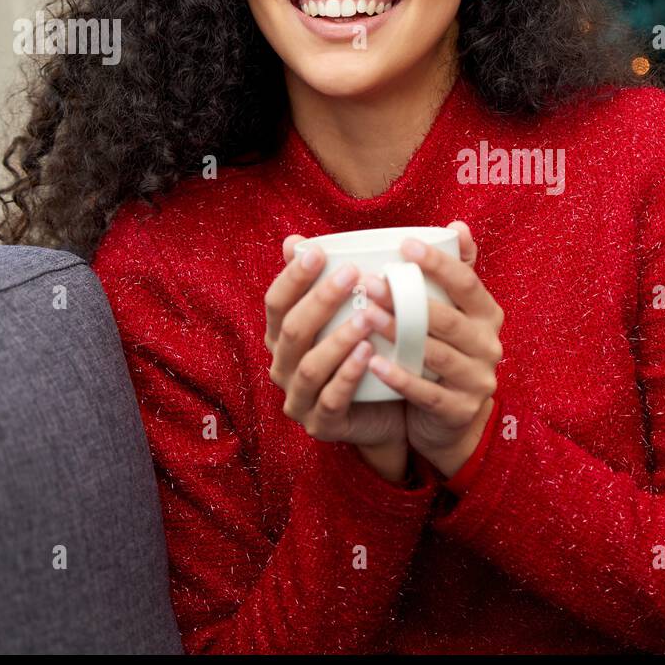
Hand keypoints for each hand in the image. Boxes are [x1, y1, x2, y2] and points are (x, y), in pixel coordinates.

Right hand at [265, 234, 406, 454]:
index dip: (293, 277)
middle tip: (352, 275)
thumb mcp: (346, 314)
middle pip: (292, 331)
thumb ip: (323, 280)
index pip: (276, 304)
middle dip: (320, 301)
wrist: (389, 412)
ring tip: (367, 315)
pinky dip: (349, 375)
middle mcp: (283, 368)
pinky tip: (369, 354)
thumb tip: (293, 239)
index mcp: (282, 338)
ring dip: (338, 338)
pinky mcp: (322, 425)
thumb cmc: (365, 353)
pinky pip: (332, 400)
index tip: (318, 252)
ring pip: (310, 367)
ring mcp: (299, 400)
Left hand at [358, 221, 503, 477]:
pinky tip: (373, 364)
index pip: (467, 283)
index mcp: (487, 314)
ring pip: (436, 354)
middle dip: (408, 299)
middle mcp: (488, 345)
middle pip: (448, 318)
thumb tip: (457, 225)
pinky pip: (426, 393)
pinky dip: (400, 378)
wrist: (452, 420)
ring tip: (366, 316)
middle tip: (369, 282)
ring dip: (399, 333)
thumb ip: (455, 272)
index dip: (439, 263)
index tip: (405, 245)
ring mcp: (477, 380)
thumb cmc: (445, 352)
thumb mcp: (455, 313)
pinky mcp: (458, 410)